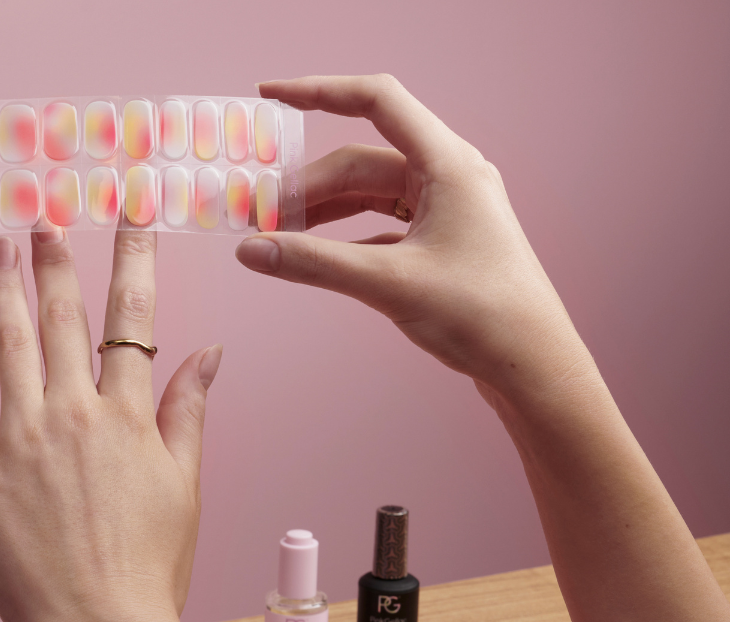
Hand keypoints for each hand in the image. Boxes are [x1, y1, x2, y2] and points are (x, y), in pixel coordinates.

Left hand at [0, 225, 221, 621]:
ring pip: (9, 342)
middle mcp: (74, 415)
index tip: (127, 219)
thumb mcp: (185, 489)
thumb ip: (188, 413)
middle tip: (46, 218)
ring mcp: (20, 439)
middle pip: (63, 318)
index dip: (130, 262)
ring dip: (3, 287)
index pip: (130, 320)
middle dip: (56, 261)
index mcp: (129, 418)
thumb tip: (209, 352)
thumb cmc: (150, 572)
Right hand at [237, 74, 593, 405]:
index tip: (271, 95)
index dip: (319, 92)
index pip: (376, 102)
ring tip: (280, 235)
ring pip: (369, 195)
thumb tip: (252, 249)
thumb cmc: (482, 315)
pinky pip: (381, 225)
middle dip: (308, 184)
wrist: (531, 365)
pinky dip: (344, 237)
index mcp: (448, 164)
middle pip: (362, 160)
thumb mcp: (388, 283)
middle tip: (261, 216)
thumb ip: (314, 263)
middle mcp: (449, 176)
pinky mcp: (441, 243)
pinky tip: (315, 257)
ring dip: (323, 211)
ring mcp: (446, 210)